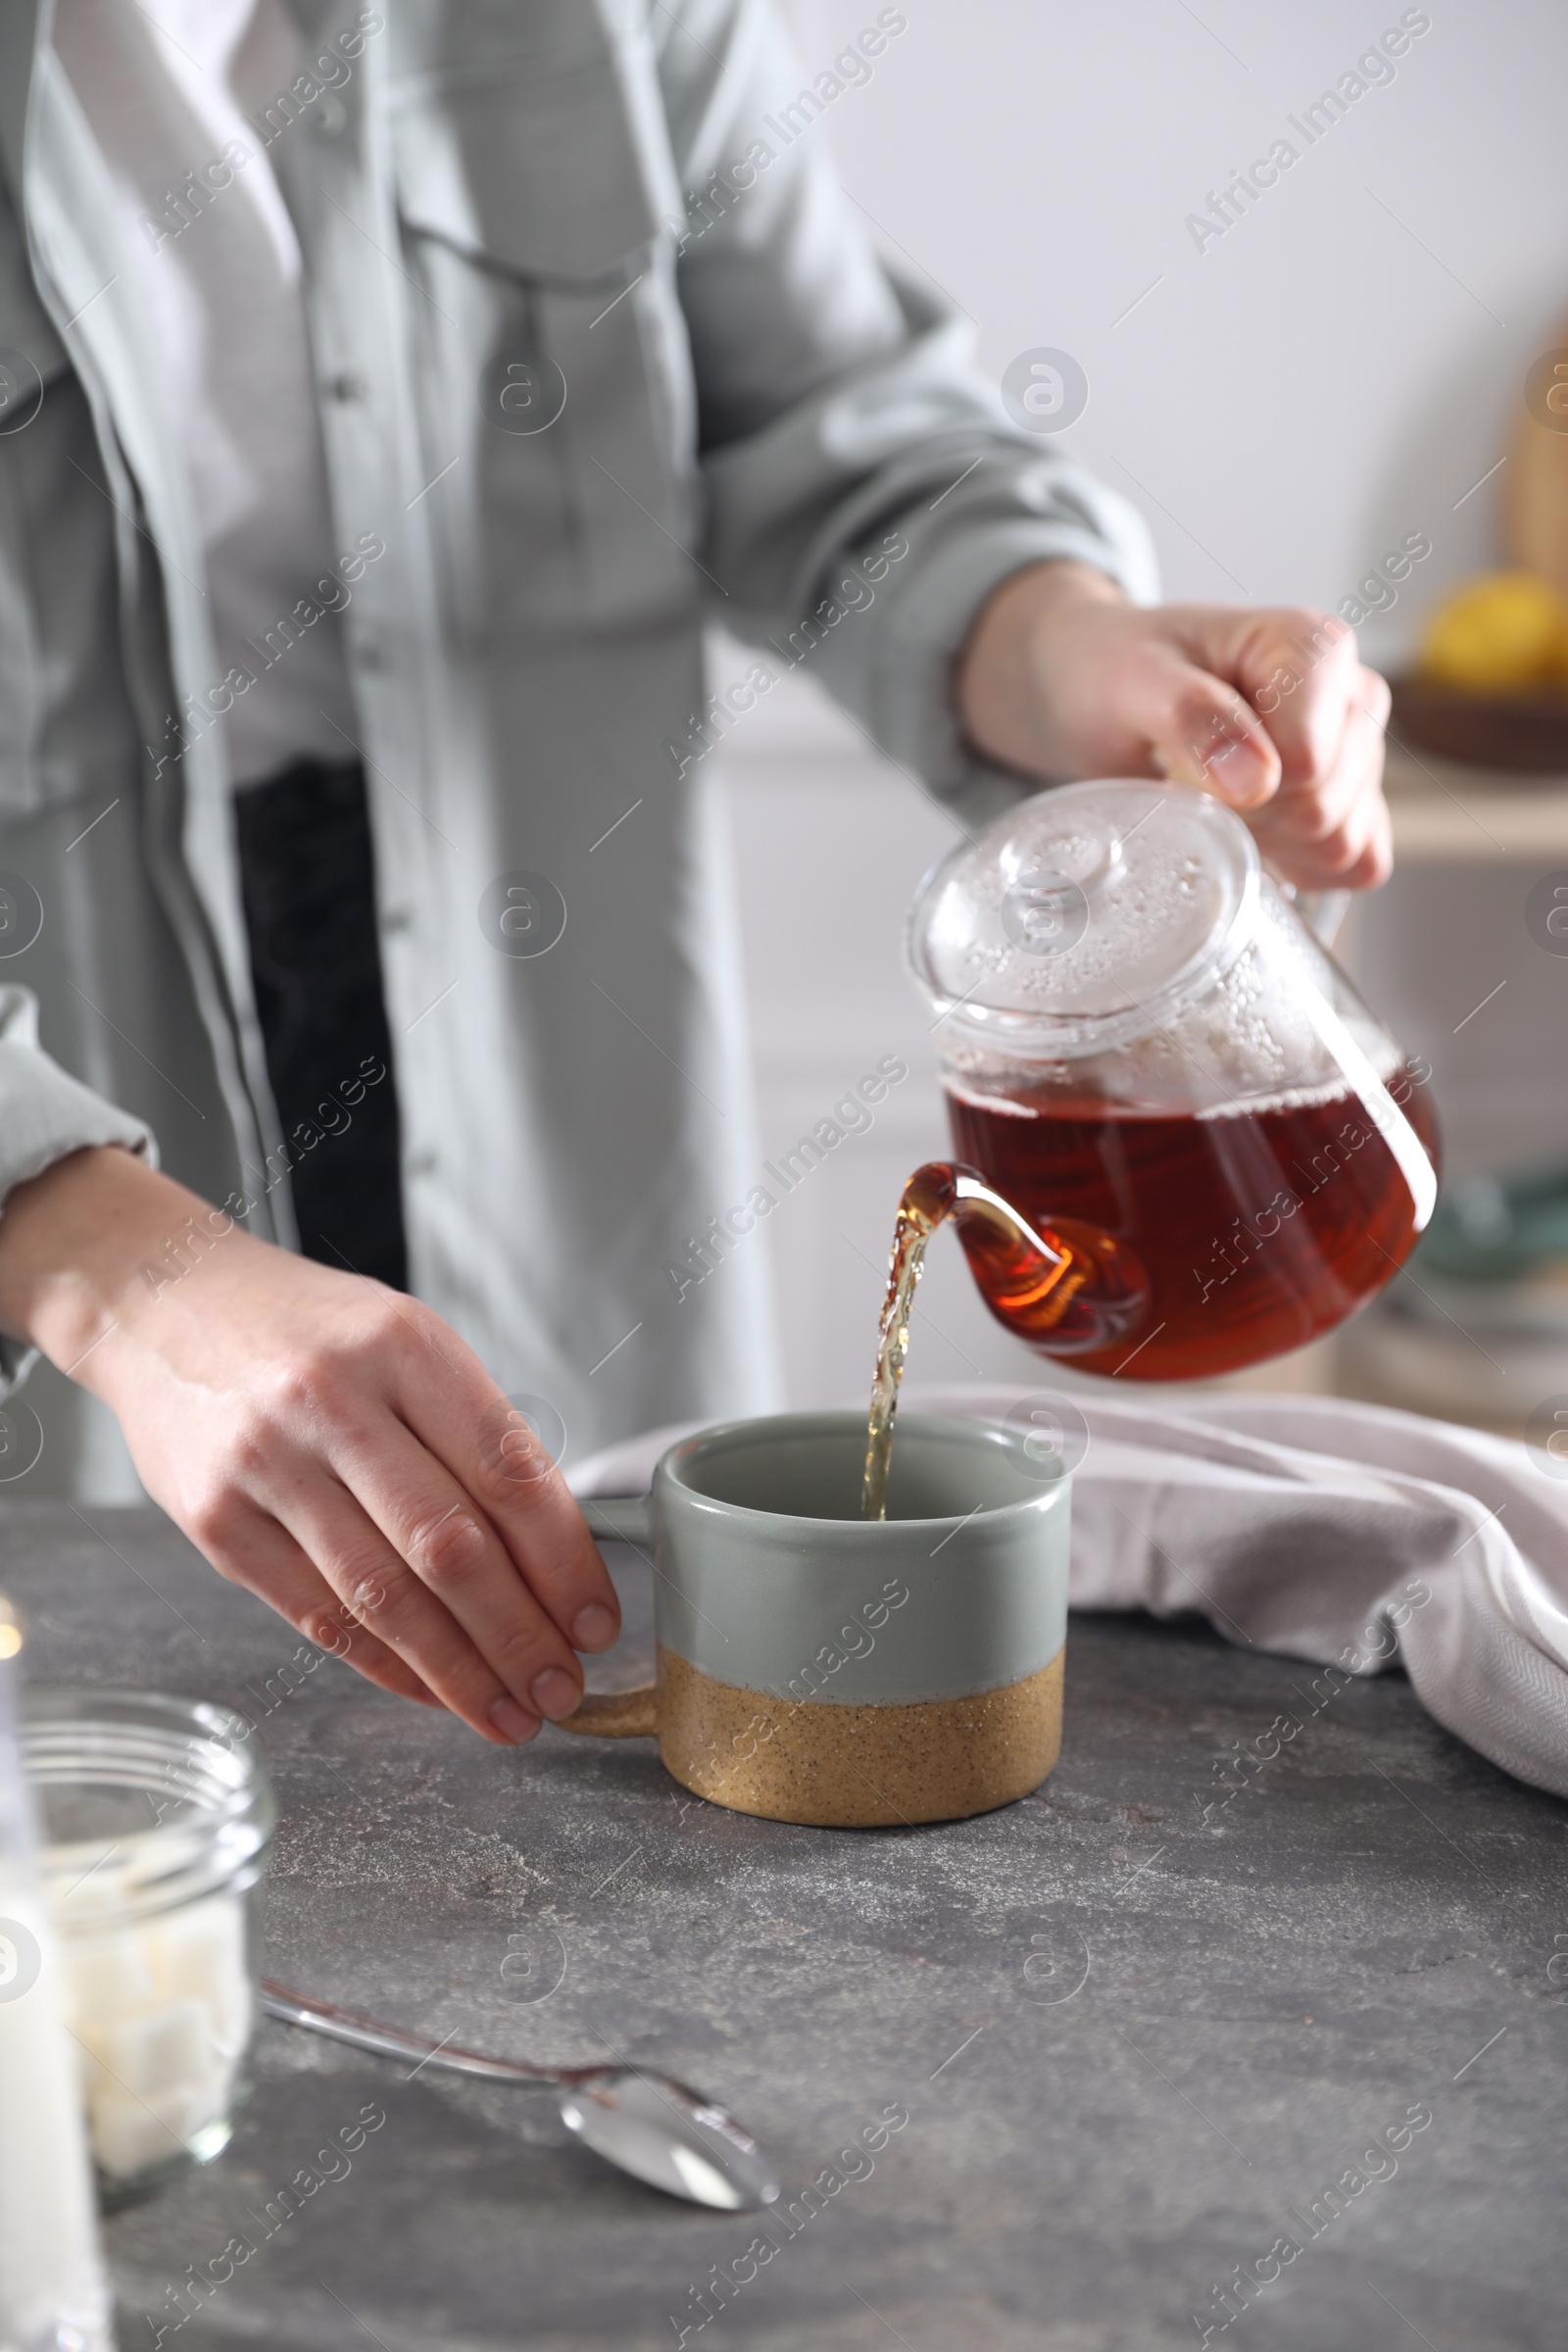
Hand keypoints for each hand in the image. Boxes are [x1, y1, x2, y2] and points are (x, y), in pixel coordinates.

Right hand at [0, 1146, 619, 1742]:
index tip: (596, 1618)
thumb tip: (556, 1554)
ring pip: (383, 1596)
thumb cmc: (307, 1330)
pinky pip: (317, 1615)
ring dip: (458, 1671)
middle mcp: (334, 1402)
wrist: (163, 1304)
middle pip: (450, 1548)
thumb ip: (471, 1431)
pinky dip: (385, 1665)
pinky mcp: (216, 1522)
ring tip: (510, 1712)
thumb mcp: (404, 1340)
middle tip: (563, 1686)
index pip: (508, 1472)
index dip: (564, 1561)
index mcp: (405, 1347)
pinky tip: (431, 1690)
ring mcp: (268, 1464)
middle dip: (520, 1634)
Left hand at [955, 561, 1392, 888]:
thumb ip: (1194, 717)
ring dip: (1268, 842)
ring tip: (1218, 798)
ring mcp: (1361, 750)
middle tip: (1192, 782)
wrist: (1108, 685)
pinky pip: (1359, 863)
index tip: (1187, 763)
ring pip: (1341, 842)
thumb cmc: (1125, 672)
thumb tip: (1258, 782)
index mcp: (1314, 649)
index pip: (1308, 762)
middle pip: (1323, 808)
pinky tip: (1254, 835)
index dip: (1240, 788)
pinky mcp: (1357, 800)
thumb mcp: (1134, 680)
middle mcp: (1353, 695)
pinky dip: (1300, 866)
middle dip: (1248, 817)